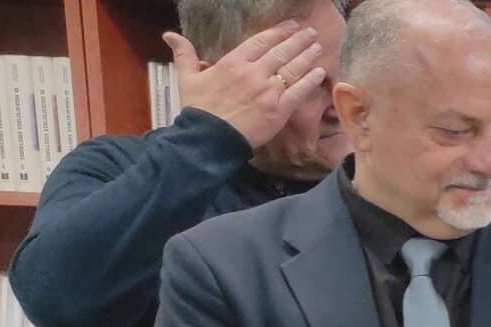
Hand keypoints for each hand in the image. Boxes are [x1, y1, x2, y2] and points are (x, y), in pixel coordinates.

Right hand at [163, 22, 327, 148]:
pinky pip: (299, 91)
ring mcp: (268, 90)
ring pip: (293, 68)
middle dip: (298, 40)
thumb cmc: (198, 109)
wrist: (208, 138)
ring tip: (318, 46)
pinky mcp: (279, 109)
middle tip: (311, 32)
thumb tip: (169, 35)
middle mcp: (253, 73)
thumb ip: (184, 54)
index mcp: (233, 62)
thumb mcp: (187, 78)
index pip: (260, 41)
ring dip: (307, 55)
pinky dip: (311, 80)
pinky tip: (320, 71)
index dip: (278, 31)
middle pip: (281, 51)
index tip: (291, 25)